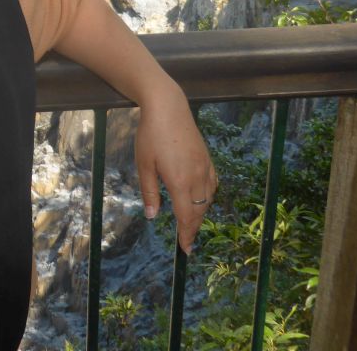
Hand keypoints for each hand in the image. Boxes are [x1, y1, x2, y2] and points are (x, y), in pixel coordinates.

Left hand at [135, 93, 216, 253]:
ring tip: (192, 223)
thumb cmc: (150, 135)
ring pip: (207, 198)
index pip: (187, 217)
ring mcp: (205, 166)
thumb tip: (152, 216)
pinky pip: (212, 184)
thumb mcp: (144, 164)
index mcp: (180, 182)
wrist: (168, 107)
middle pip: (199, 211)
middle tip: (188, 242)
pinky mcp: (207, 157)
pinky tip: (202, 198)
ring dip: (201, 213)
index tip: (186, 250)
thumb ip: (149, 192)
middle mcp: (197, 177)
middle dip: (194, 228)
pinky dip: (208, 196)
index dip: (187, 235)